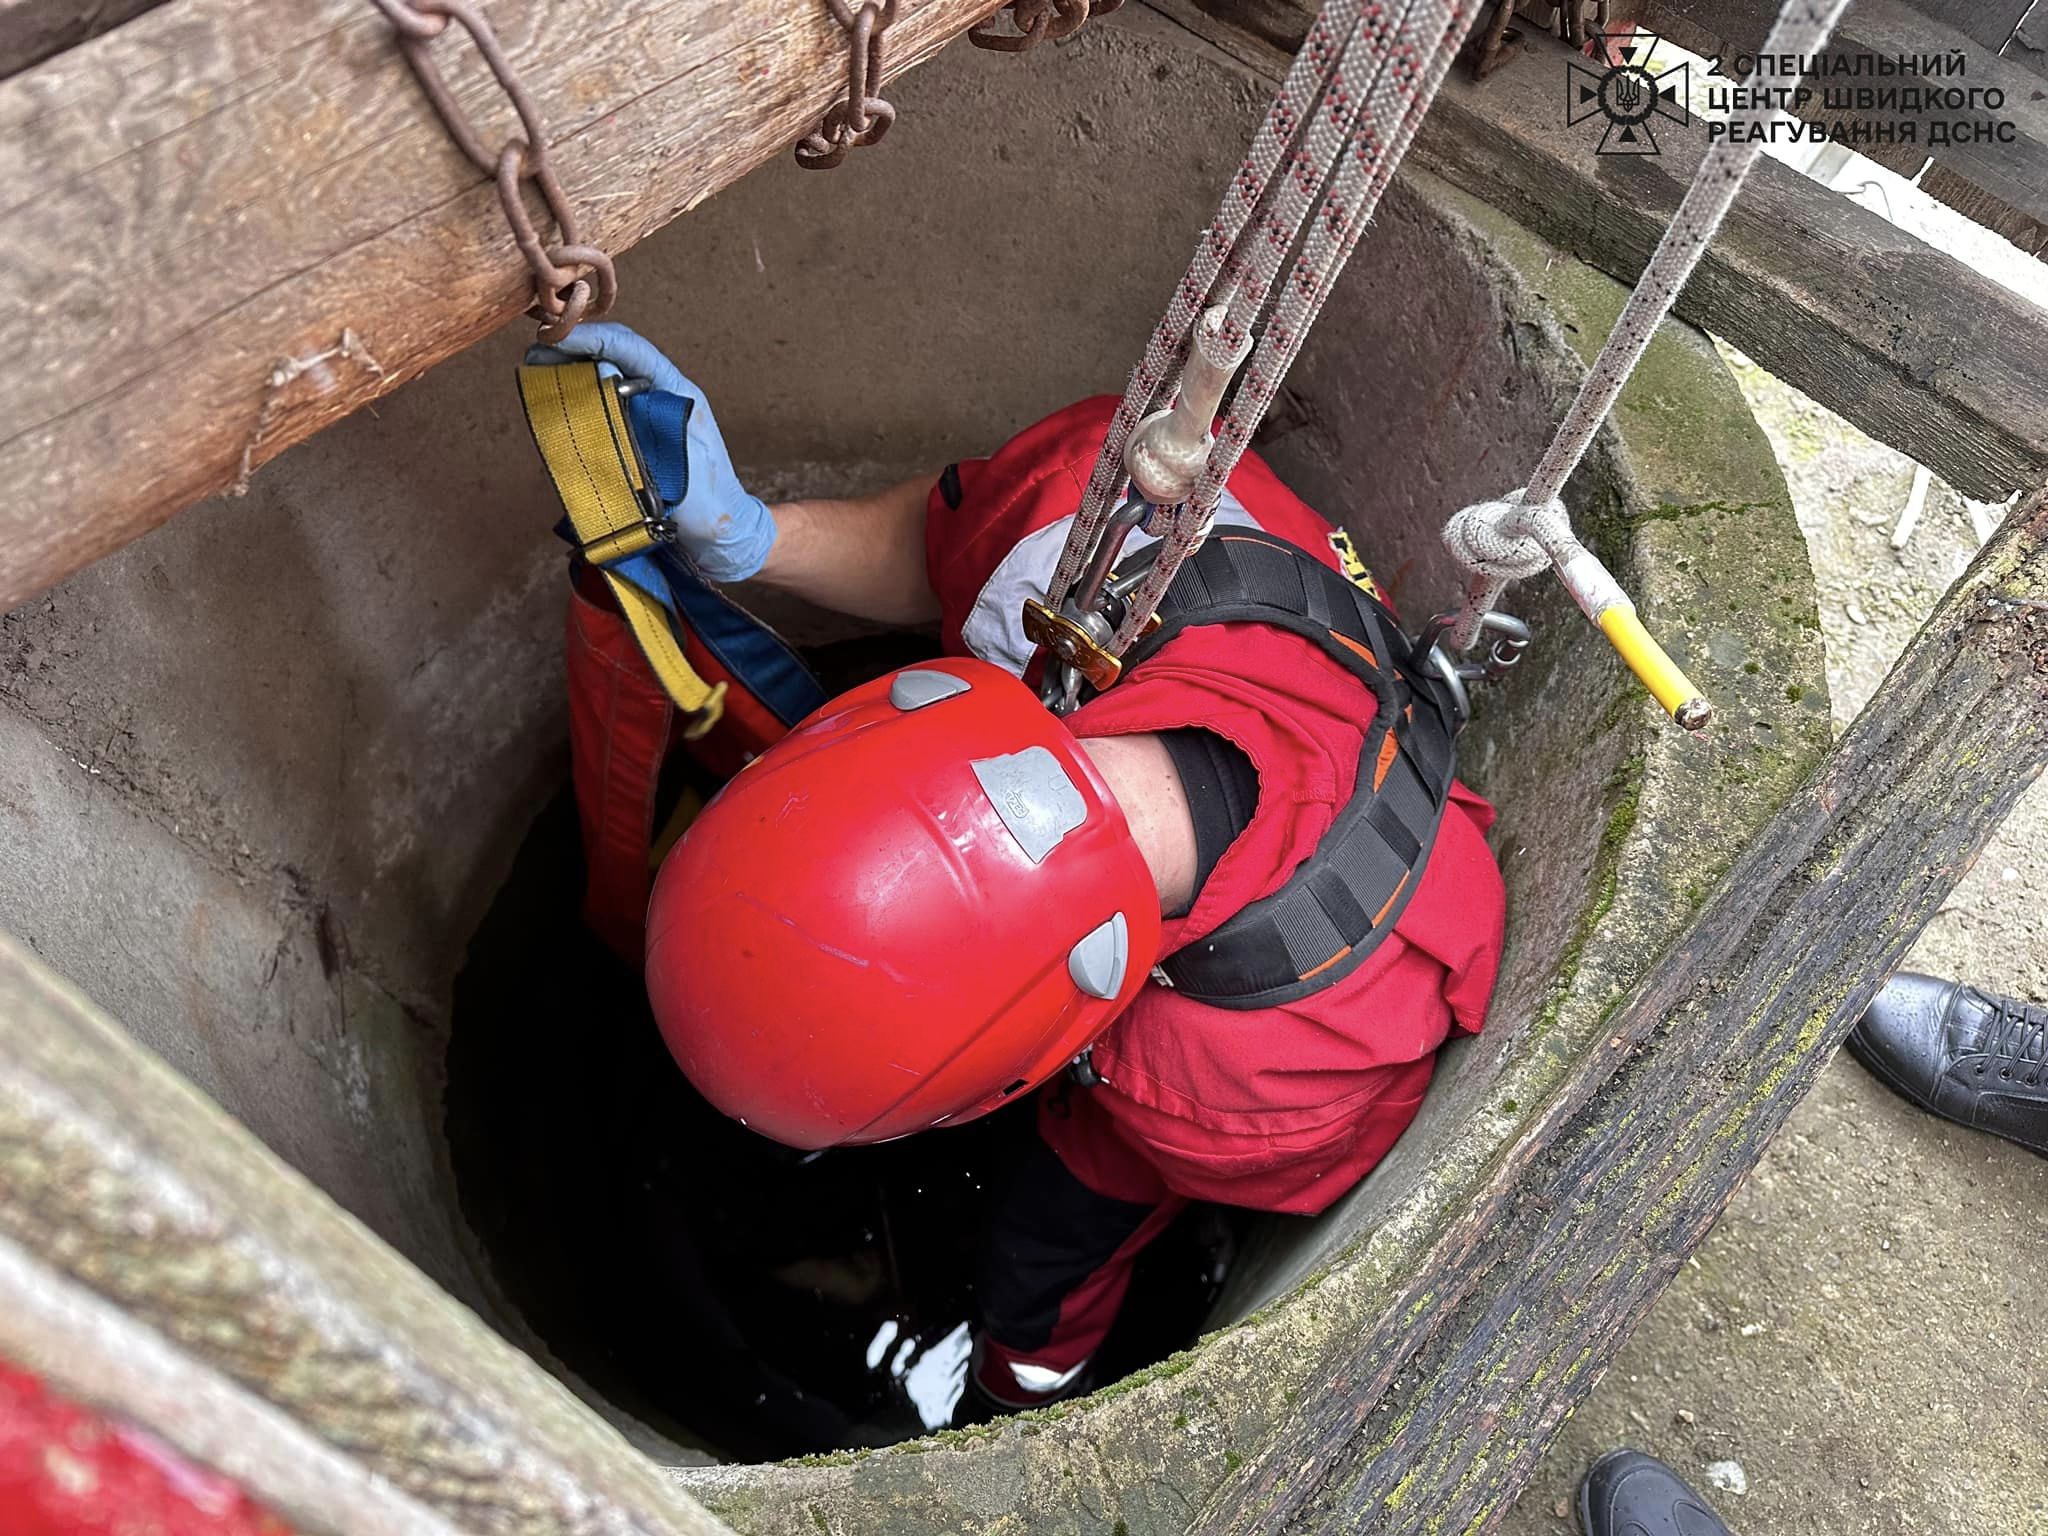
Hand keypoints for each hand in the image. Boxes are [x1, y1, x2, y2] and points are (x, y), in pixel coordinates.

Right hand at [528, 323, 776, 582]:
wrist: (718, 539)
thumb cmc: (709, 502)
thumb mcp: (681, 458)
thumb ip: (646, 420)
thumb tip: (608, 383)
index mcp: (676, 392)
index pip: (631, 349)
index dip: (593, 339)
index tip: (558, 339)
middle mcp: (658, 397)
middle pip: (612, 358)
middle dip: (573, 352)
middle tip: (536, 355)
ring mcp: (644, 418)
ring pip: (603, 382)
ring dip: (570, 376)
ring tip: (537, 376)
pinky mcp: (631, 440)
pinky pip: (600, 413)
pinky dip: (576, 406)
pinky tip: (554, 409)